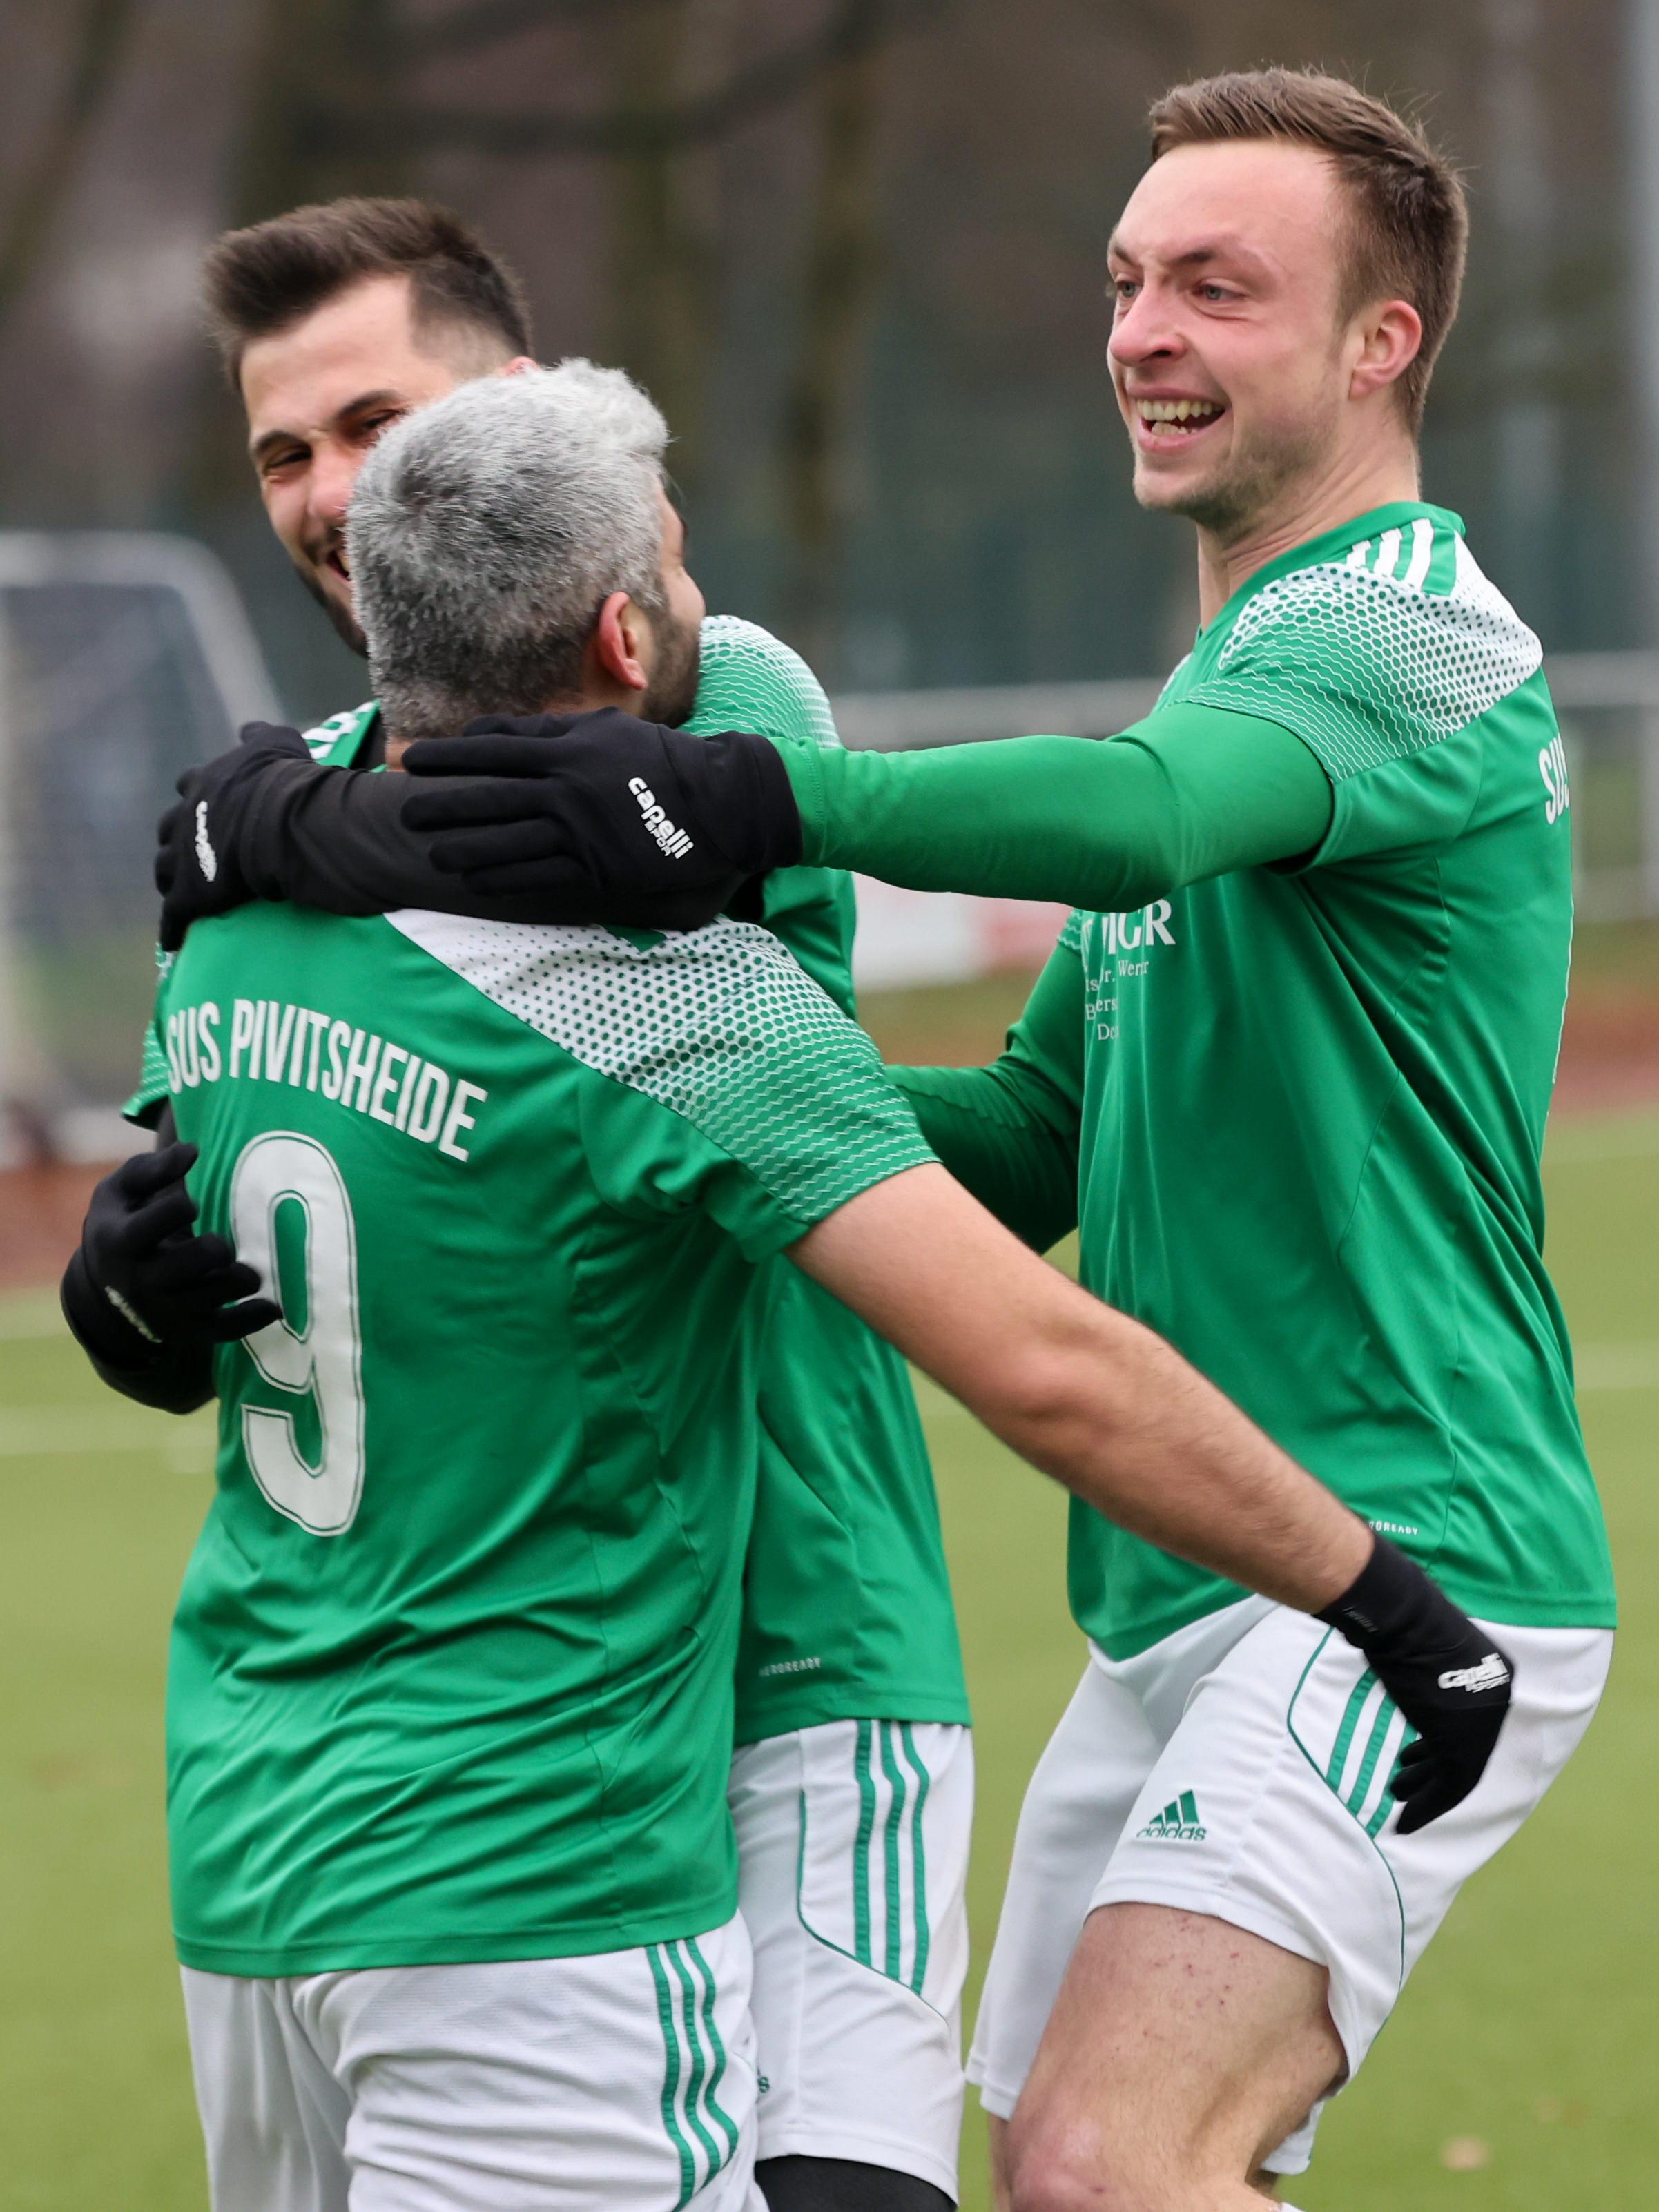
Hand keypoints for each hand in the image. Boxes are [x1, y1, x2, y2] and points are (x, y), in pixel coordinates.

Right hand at [61, 1143, 279, 1365]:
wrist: (106, 1288)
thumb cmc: (124, 1223)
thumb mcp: (121, 1191)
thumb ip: (152, 1168)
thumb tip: (191, 1150)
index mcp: (121, 1240)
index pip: (154, 1224)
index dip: (179, 1208)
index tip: (191, 1203)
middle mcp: (141, 1280)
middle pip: (187, 1265)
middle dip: (212, 1249)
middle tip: (220, 1242)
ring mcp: (166, 1309)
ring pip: (210, 1299)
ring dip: (239, 1281)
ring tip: (252, 1269)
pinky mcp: (189, 1330)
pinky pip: (222, 1331)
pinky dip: (251, 1320)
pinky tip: (274, 1306)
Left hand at [155, 723, 316, 950]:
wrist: (283, 824)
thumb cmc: (285, 782)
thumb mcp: (277, 742)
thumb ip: (260, 733)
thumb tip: (248, 727)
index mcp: (203, 783)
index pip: (188, 786)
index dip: (198, 797)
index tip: (207, 805)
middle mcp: (184, 817)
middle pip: (169, 830)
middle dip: (177, 839)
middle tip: (190, 852)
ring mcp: (183, 857)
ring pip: (165, 871)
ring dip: (171, 880)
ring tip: (179, 893)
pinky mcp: (189, 895)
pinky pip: (174, 917)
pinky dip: (172, 929)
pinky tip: (174, 941)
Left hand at [399, 708, 802, 926]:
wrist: (720, 802)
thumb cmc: (664, 761)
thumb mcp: (608, 730)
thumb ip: (552, 729)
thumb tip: (495, 732)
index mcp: (568, 749)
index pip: (492, 749)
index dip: (449, 756)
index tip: (414, 760)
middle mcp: (565, 789)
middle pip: (487, 796)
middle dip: (441, 803)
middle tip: (404, 808)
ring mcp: (579, 832)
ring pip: (505, 841)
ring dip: (463, 847)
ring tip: (432, 851)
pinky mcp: (596, 869)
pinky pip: (537, 876)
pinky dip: (501, 878)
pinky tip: (474, 880)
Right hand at [1317, 1535, 1512, 1833]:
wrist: (1404, 1618)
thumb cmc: (1407, 1620)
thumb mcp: (1430, 1648)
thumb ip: (1432, 1670)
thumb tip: (1409, 1671)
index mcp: (1496, 1677)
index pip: (1474, 1724)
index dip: (1442, 1744)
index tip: (1416, 1758)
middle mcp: (1497, 1702)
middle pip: (1468, 1749)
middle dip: (1432, 1769)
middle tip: (1405, 1782)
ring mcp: (1483, 1724)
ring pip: (1460, 1772)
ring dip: (1427, 1790)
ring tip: (1399, 1794)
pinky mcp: (1462, 1744)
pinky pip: (1450, 1786)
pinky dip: (1428, 1807)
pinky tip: (1405, 1819)